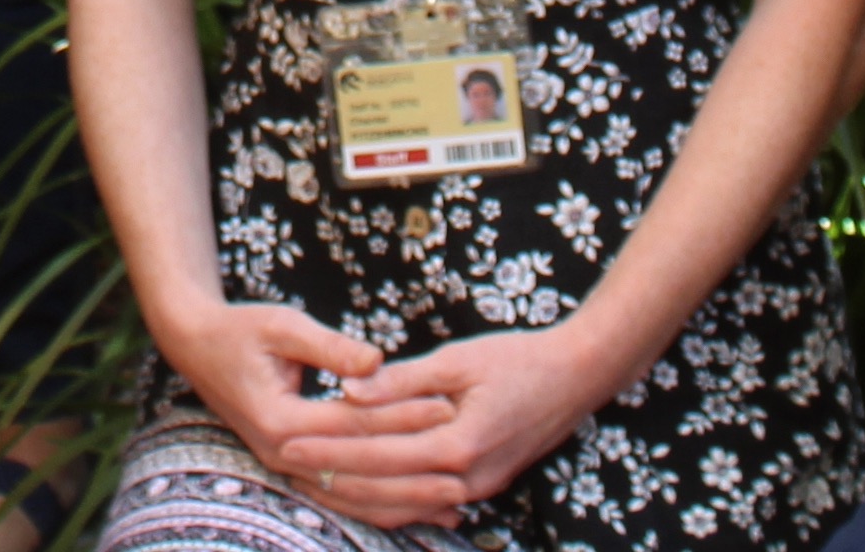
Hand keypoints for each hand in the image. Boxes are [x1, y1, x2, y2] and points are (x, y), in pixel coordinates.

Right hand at [154, 298, 443, 513]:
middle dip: (414, 475)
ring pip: (353, 498)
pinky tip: (419, 509)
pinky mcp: (293, 469)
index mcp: (280, 419)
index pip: (355, 424)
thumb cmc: (242, 329)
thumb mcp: (284, 326)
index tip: (447, 407)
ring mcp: (286, 468)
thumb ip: (332, 348)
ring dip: (405, 503)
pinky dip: (382, 505)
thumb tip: (377, 362)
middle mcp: (283, 454)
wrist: (197, 347)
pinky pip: (342, 497)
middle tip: (464, 471)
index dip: (402, 415)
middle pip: (359, 474)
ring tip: (456, 504)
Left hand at [303, 323, 616, 517]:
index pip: (377, 452)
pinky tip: (359, 494)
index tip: (289, 440)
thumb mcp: (457, 359)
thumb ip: (401, 381)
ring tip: (312, 480)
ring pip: (403, 505)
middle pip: (384, 488)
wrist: (578, 377)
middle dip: (332, 477)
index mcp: (458, 443)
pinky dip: (389, 501)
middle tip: (286, 465)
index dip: (330, 448)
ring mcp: (477, 488)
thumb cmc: (518, 358)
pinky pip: (425, 503)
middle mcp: (467, 477)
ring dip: (355, 495)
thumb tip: (348, 389)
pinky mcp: (482, 486)